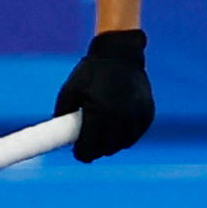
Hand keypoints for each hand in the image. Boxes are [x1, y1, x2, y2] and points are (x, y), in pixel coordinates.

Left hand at [54, 29, 152, 161]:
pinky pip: (135, 134)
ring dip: (111, 144)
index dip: (82, 154)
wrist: (120, 54)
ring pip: (123, 144)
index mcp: (100, 112)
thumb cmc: (91, 72)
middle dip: (96, 150)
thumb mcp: (70, 91)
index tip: (78, 154)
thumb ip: (63, 115)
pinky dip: (126, 135)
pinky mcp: (148, 114)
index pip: (91, 147)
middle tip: (87, 144)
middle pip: (107, 149)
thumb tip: (58, 136)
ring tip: (101, 135)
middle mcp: (121, 117)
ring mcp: (137, 116)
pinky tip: (117, 127)